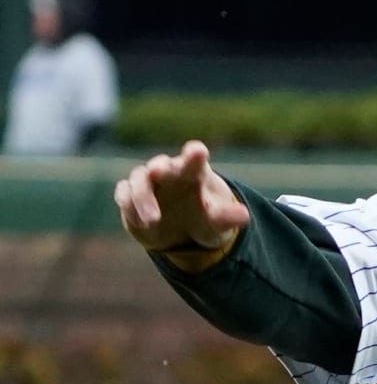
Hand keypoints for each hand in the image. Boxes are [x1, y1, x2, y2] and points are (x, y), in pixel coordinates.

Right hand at [113, 140, 248, 251]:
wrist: (183, 232)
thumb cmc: (205, 217)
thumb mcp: (219, 222)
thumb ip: (229, 217)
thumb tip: (245, 216)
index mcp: (194, 172)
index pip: (195, 159)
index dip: (195, 154)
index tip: (197, 151)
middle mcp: (168, 172)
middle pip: (160, 164)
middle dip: (159, 167)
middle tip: (157, 171)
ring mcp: (147, 183)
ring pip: (138, 180)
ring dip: (142, 197)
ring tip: (154, 220)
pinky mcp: (129, 197)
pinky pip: (124, 195)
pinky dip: (129, 206)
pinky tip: (141, 222)